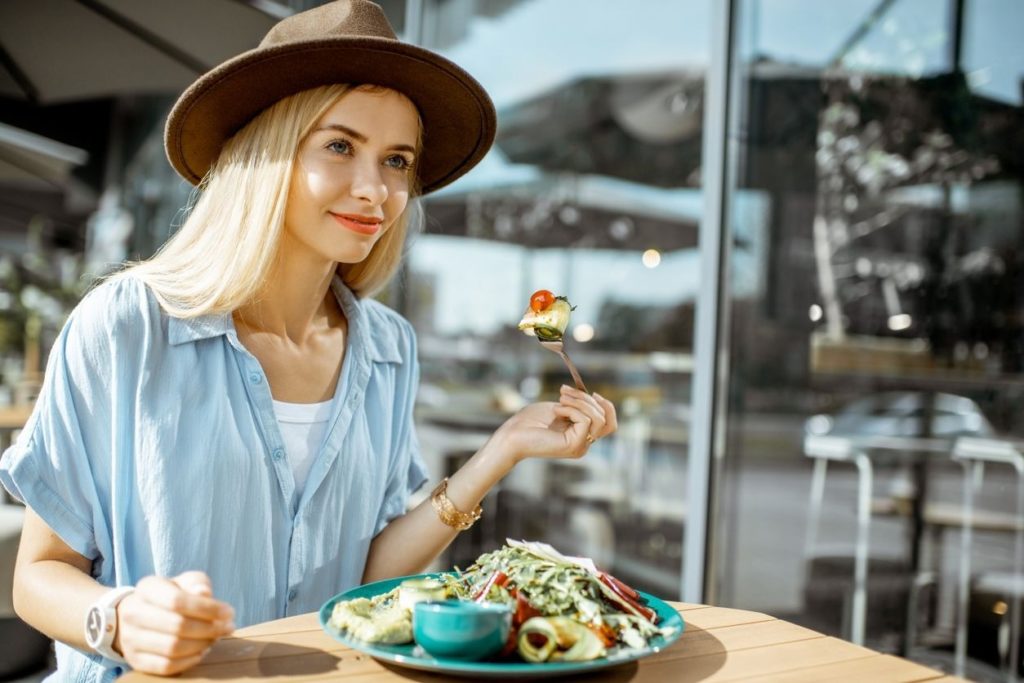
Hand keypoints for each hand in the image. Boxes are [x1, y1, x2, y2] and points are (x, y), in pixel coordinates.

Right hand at [114, 571, 234, 675]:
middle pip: (177, 626)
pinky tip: (201, 651)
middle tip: (227, 627)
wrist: (138, 614)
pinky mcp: (135, 660)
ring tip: (215, 638)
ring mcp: (131, 639)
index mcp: (146, 588)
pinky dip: (189, 660)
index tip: (229, 612)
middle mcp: (133, 613)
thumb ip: (197, 583)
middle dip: (209, 628)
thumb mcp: (184, 582)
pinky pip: (166, 666)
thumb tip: (204, 594)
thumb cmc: (170, 595)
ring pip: (173, 648)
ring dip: (202, 644)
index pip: (177, 600)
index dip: (207, 608)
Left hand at [493, 386, 617, 462]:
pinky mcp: (574, 446)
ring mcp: (580, 447)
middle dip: (587, 399)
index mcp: (581, 436)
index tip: (593, 393)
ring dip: (580, 402)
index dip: (606, 406)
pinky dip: (571, 409)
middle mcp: (583, 444)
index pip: (609, 424)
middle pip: (605, 419)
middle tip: (563, 391)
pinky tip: (556, 410)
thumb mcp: (559, 408)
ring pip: (598, 419)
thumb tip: (592, 396)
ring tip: (560, 399)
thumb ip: (577, 405)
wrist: (512, 434)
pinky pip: (585, 420)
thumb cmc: (529, 422)